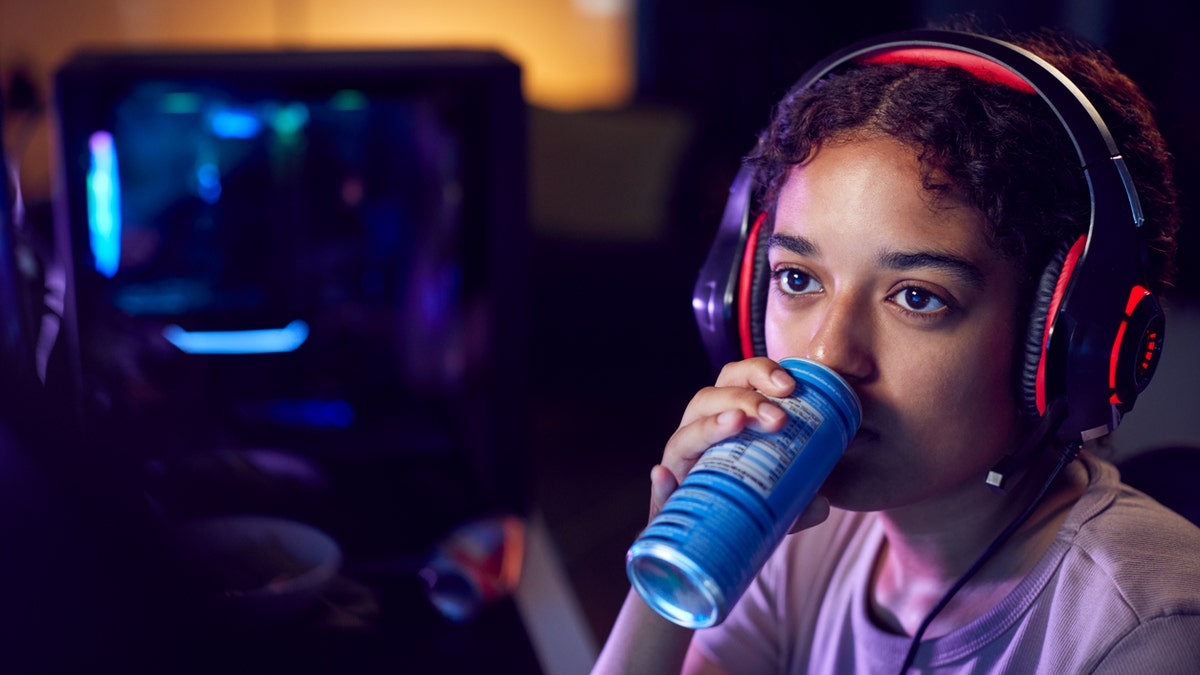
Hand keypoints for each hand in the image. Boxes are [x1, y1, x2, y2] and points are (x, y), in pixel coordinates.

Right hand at [648, 357, 830, 532]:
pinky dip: (662, 482)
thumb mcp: (783, 497)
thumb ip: (801, 498)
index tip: (789, 386)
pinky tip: (665, 475)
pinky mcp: (667, 504)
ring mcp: (680, 467)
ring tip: (735, 423)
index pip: (734, 380)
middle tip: (777, 418)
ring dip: (709, 426)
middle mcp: (697, 435)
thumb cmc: (747, 504)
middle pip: (708, 399)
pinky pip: (660, 492)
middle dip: (742, 399)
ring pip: (684, 437)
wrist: (710, 547)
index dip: (758, 373)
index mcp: (723, 419)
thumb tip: (819, 503)